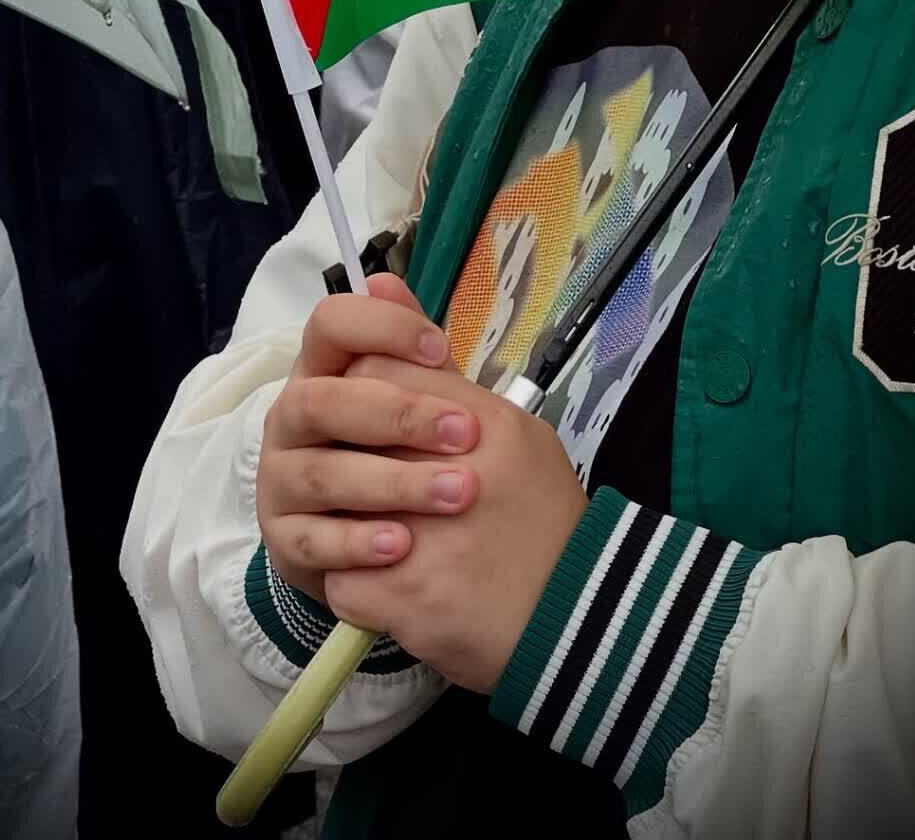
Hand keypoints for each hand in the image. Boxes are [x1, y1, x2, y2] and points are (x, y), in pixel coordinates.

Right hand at [257, 276, 480, 603]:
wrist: (379, 540)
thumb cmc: (398, 452)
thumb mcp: (413, 398)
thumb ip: (405, 347)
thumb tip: (385, 281)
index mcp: (321, 371)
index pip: (328, 324)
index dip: (381, 328)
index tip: (439, 350)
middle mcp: (290, 418)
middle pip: (322, 401)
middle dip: (399, 414)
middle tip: (467, 433)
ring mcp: (280, 480)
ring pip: (322, 473)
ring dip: (394, 482)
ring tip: (457, 494)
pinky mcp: (283, 541)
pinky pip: (313, 541)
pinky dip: (359, 542)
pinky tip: (405, 545)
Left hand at [324, 357, 587, 693]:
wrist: (580, 616)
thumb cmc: (541, 519)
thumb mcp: (513, 435)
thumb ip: (444, 381)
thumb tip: (386, 298)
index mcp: (482, 424)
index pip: (376, 372)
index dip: (363, 396)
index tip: (374, 427)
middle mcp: (450, 472)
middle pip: (349, 437)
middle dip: (349, 464)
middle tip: (369, 489)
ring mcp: (423, 538)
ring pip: (334, 511)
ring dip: (348, 528)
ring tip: (379, 541)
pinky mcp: (404, 597)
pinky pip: (341, 581)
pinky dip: (359, 589)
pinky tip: (390, 590)